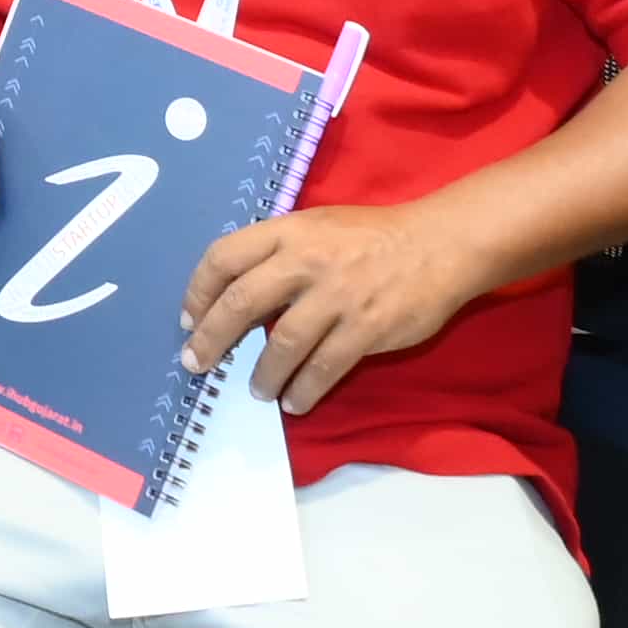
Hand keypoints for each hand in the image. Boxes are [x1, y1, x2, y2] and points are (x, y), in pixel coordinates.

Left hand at [185, 192, 502, 409]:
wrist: (439, 245)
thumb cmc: (372, 236)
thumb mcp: (317, 226)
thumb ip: (279, 253)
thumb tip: (237, 296)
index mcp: (289, 231)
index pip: (224, 257)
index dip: (198, 291)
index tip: (188, 319)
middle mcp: (306, 261)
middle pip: (242, 302)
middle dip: (212, 338)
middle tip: (197, 363)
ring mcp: (337, 296)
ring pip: (282, 344)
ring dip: (263, 374)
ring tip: (257, 390)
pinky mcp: (367, 328)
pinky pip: (325, 367)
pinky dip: (305, 389)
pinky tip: (296, 401)